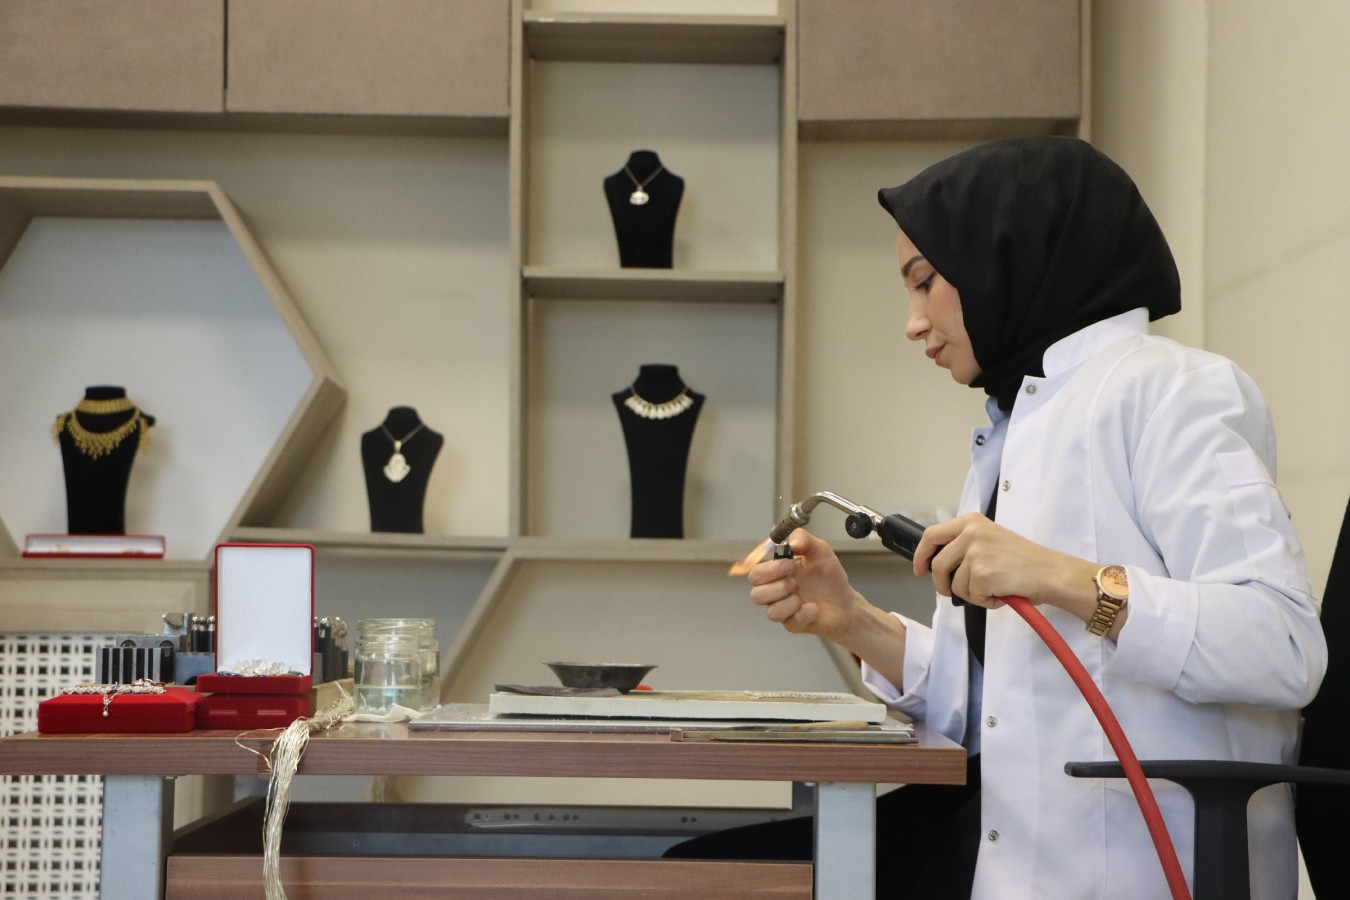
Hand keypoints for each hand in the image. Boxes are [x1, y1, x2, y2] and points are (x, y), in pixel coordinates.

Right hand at [746, 529, 863, 641]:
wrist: (846, 602)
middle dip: (775, 586)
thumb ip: (804, 539)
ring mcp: (785, 610)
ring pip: (770, 612)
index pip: (755, 573)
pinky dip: (804, 613)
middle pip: (755, 594)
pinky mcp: (795, 624)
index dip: (767, 569)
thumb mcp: (820, 550)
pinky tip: (814, 608)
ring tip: (802, 595)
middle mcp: (777, 592)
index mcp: (777, 573)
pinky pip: (791, 622)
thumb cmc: (829, 577)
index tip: (788, 563)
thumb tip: (792, 542)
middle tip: (793, 580)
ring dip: (787, 602)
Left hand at [913, 513, 1097, 611]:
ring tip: (995, 587)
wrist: (1052, 573)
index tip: (920, 568)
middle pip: (937, 565)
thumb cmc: (1026, 561)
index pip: (931, 535)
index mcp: (971, 522)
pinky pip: (972, 597)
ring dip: (973, 594)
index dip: (921, 555)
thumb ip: (965, 545)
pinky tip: (1002, 593)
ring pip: (955, 586)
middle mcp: (970, 533)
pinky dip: (986, 601)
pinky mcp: (982, 574)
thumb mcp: (991, 539)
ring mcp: (975, 553)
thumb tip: (938, 564)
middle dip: (942, 584)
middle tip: (951, 592)